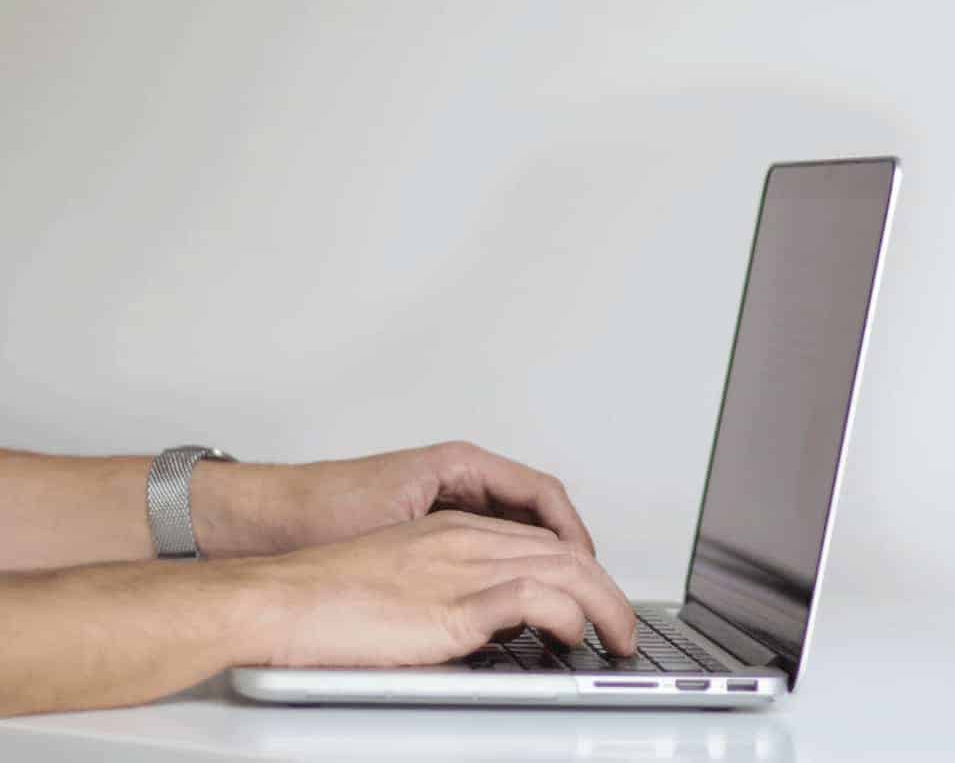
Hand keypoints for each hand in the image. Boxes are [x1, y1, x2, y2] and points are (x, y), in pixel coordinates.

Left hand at [193, 441, 595, 558]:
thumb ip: (462, 545)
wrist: (260, 521)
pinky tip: (511, 595)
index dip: (573, 532)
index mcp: (460, 464)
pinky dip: (508, 565)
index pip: (542, 493)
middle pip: (537, 510)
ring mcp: (445, 499)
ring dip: (540, 559)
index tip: (588, 566)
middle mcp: (458, 477)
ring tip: (559, 595)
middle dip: (566, 549)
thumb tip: (518, 572)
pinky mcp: (429, 524)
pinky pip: (487, 541)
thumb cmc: (318, 512)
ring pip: (514, 528)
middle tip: (586, 589)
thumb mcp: (402, 529)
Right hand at [248, 510, 637, 666]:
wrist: (276, 599)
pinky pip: (535, 599)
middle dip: (607, 588)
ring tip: (617, 637)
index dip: (579, 570)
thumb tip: (488, 629)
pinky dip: (570, 615)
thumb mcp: (400, 584)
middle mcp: (464, 540)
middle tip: (623, 625)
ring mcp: (461, 568)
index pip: (540, 539)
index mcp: (451, 529)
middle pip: (564, 550)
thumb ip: (448, 594)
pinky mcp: (452, 604)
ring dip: (605, 606)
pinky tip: (577, 635)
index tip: (596, 599)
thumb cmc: (320, 598)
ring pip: (565, 569)